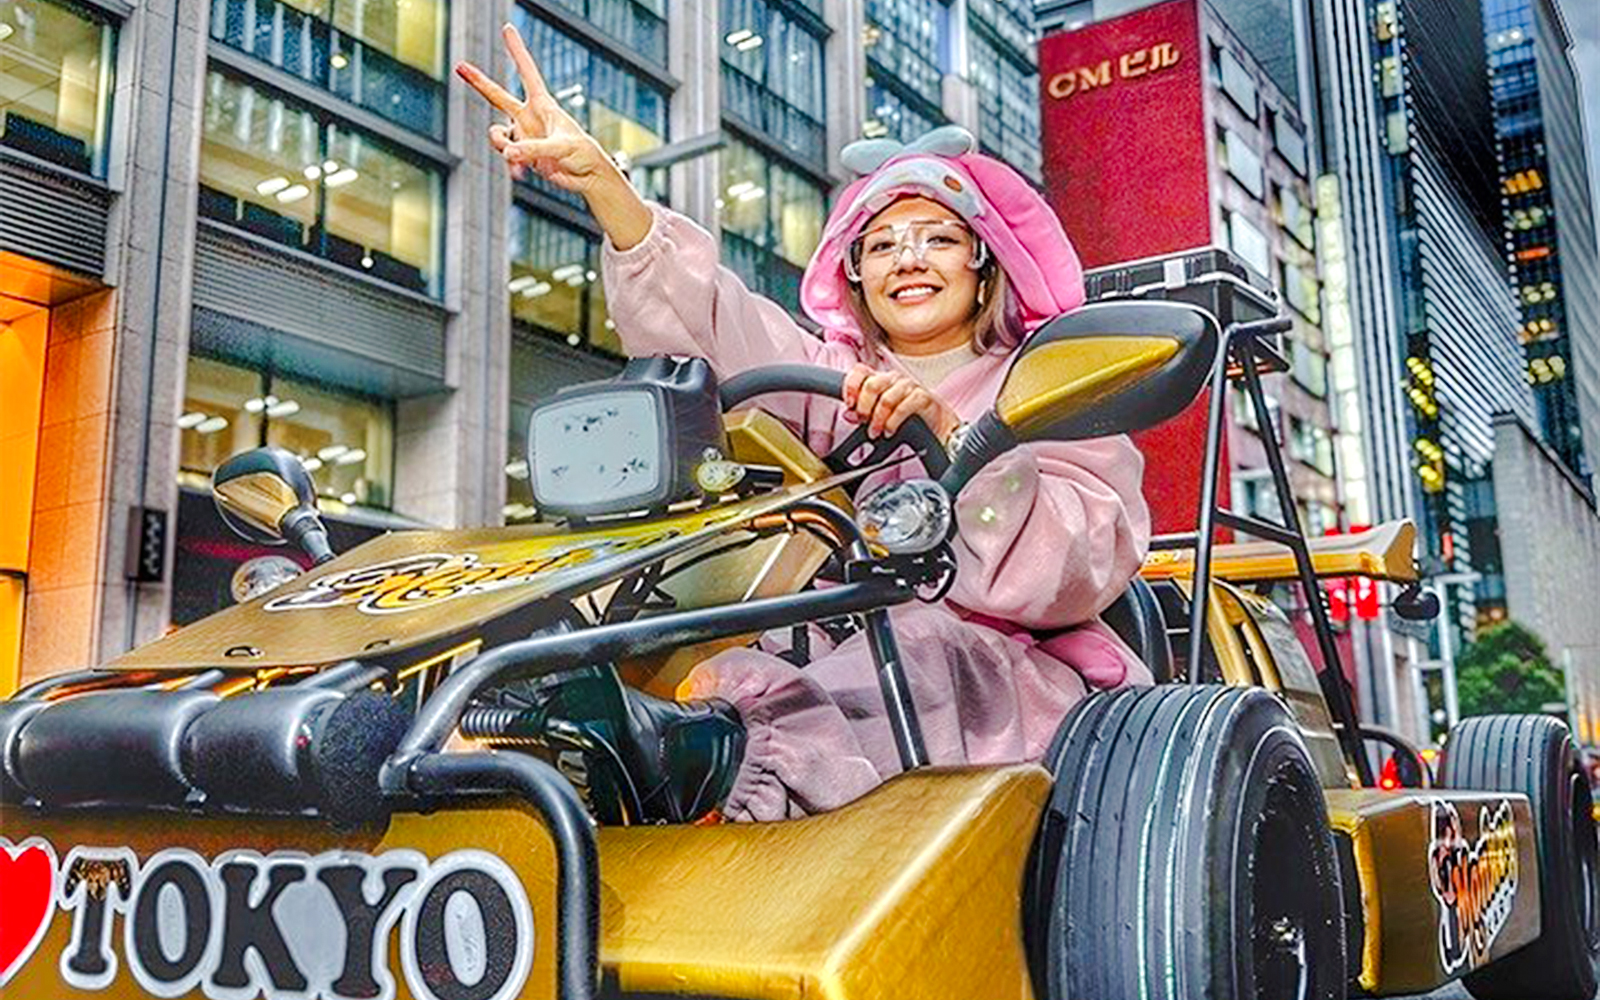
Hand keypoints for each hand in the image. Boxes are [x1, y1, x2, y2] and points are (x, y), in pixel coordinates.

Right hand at [456, 25, 616, 194]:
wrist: (586, 176)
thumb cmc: (582, 153)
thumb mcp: (560, 148)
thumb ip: (533, 149)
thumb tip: (509, 152)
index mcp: (543, 105)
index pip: (527, 72)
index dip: (517, 51)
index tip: (507, 29)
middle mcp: (529, 117)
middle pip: (497, 96)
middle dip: (479, 82)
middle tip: (459, 66)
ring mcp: (524, 135)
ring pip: (497, 135)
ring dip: (502, 145)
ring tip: (516, 157)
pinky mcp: (523, 155)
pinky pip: (506, 156)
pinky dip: (510, 165)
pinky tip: (519, 173)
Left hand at [841, 365, 960, 441]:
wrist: (936, 426)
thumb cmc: (906, 418)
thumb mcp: (879, 416)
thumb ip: (862, 414)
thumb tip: (848, 414)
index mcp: (880, 380)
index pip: (860, 371)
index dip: (850, 386)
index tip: (848, 404)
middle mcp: (893, 379)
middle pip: (871, 385)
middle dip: (864, 407)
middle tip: (864, 422)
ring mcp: (909, 386)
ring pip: (886, 398)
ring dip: (878, 419)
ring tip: (876, 432)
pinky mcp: (922, 397)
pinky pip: (903, 407)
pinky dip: (893, 422)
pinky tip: (890, 430)